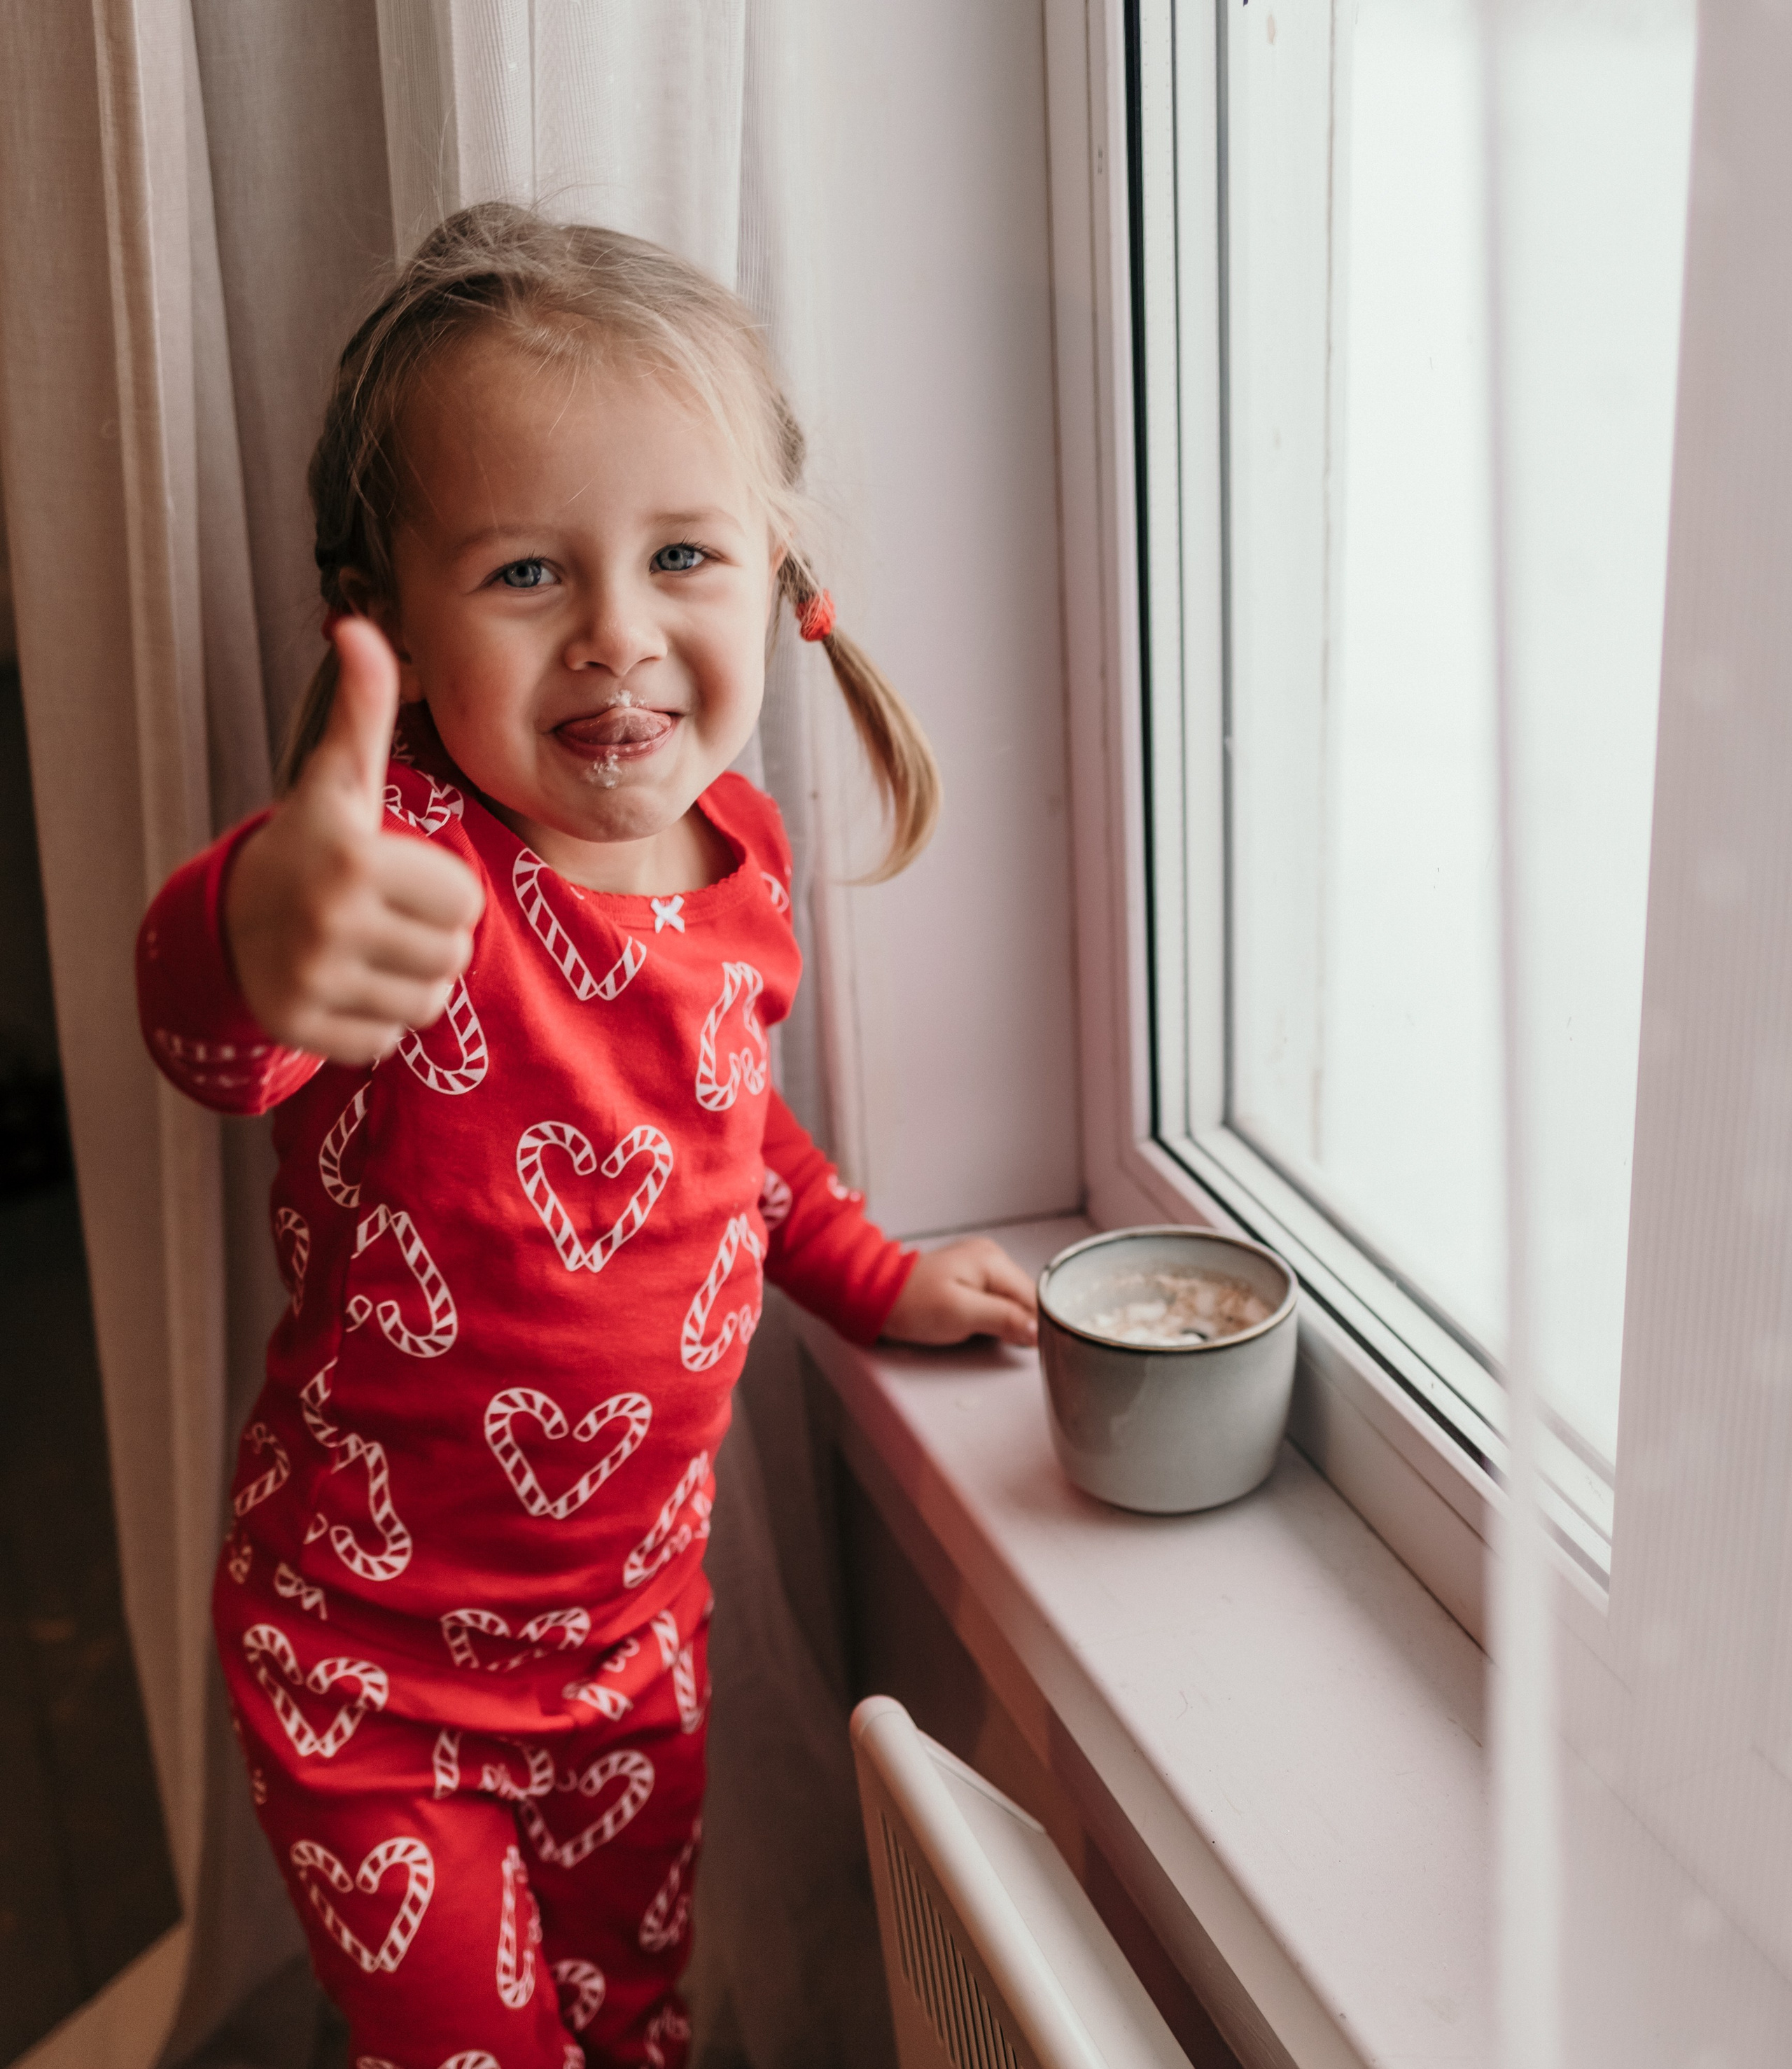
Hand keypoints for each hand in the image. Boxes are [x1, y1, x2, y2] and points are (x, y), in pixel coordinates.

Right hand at [224, 619, 484, 1064]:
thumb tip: (360, 627)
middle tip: (387, 916)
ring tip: (370, 948)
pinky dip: (374, 1020)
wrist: (228, 917)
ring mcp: (311, 981)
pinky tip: (344, 984)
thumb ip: (362, 710)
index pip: (465, 902)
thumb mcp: (339, 779)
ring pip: (427, 1003)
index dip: (444, 891)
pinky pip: (387, 1040)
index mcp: (352, 860)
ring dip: (410, 981)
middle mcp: (328, 922)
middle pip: (452, 955)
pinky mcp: (301, 1028)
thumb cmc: (311, 844)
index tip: (402, 877)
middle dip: (431, 937)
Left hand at [883, 1237, 1038, 1348]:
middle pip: (1024, 1297)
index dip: (1035, 1324)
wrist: (877, 1297)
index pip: (1033, 1296)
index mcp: (992, 1260)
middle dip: (1018, 1322)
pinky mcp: (969, 1278)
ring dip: (1005, 1321)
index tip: (1028, 1347)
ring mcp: (979, 1265)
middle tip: (998, 1342)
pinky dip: (992, 1316)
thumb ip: (1003, 1318)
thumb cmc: (913, 1304)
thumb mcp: (962, 1314)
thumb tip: (1036, 1329)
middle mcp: (990, 1257)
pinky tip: (978, 1326)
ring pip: (1010, 1300)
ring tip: (984, 1334)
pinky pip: (994, 1299)